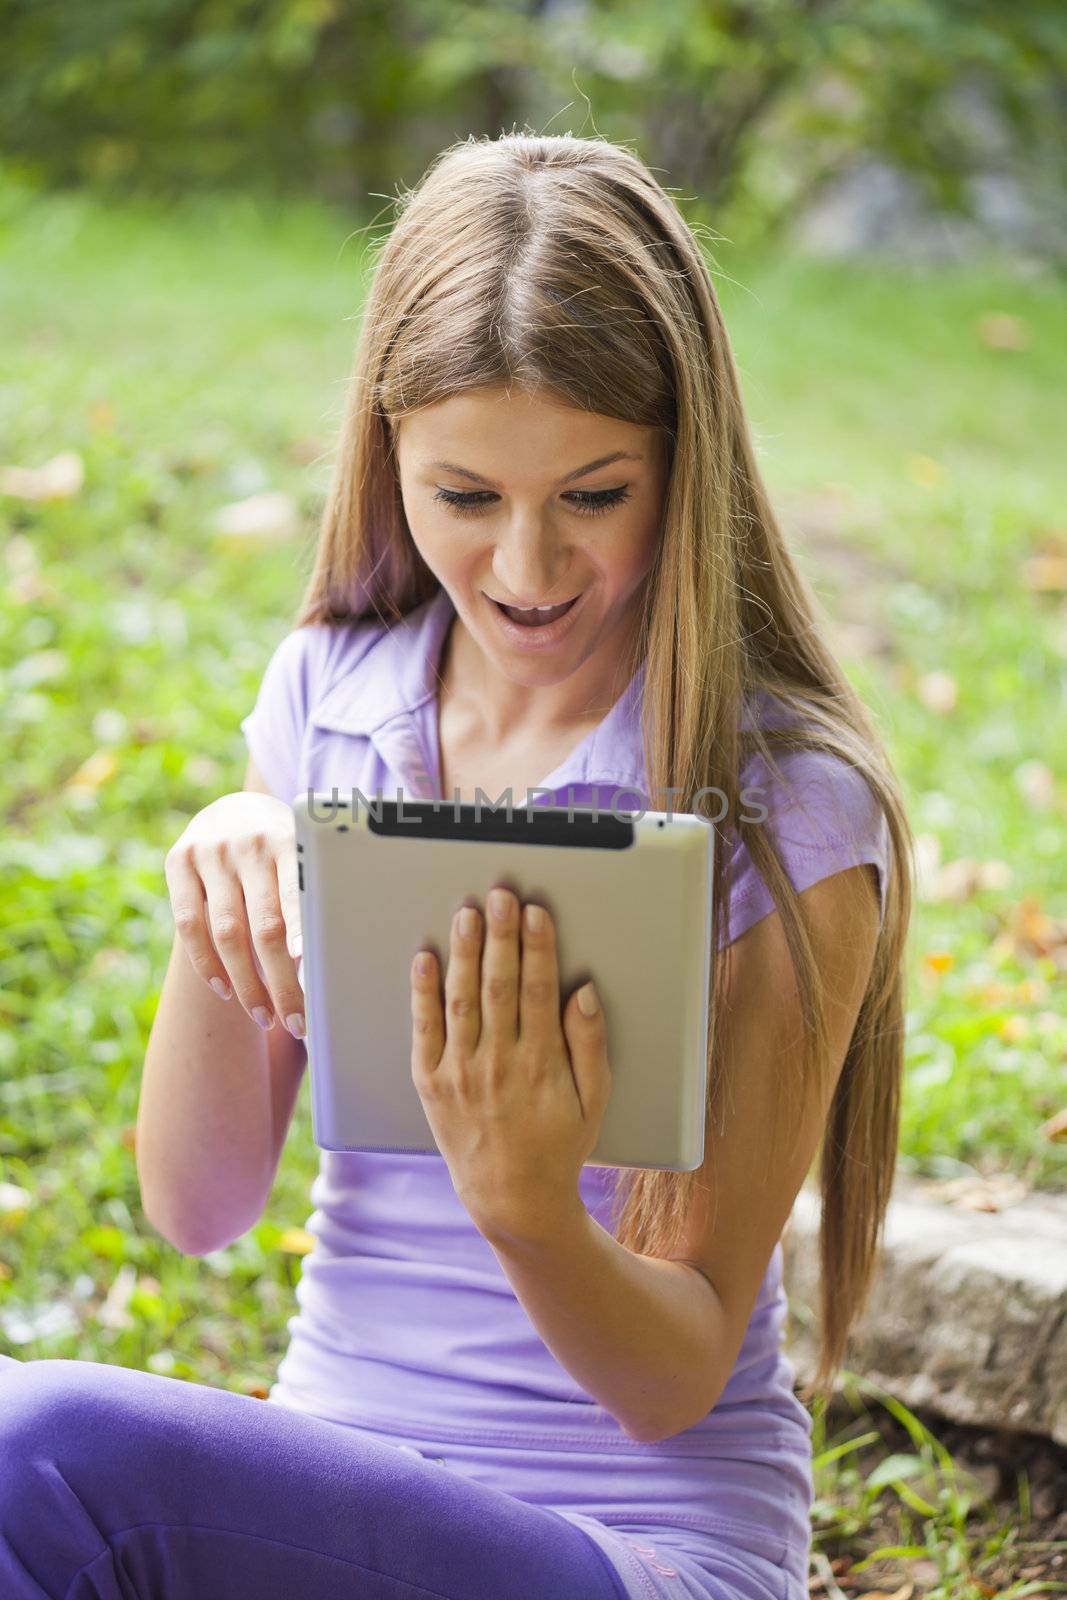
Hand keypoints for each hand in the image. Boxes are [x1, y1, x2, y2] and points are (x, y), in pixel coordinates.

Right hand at [164, 792, 304, 1037]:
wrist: (234, 808)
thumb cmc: (284, 850)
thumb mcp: (303, 854)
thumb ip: (312, 894)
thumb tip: (334, 960)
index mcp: (290, 839)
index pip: (297, 894)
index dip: (303, 932)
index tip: (311, 968)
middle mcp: (249, 843)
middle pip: (265, 926)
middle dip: (282, 981)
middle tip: (297, 1020)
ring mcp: (210, 851)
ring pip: (227, 932)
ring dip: (246, 983)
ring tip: (266, 1016)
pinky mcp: (178, 861)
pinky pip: (188, 925)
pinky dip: (206, 963)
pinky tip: (225, 990)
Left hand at [409, 888, 611, 1245]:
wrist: (511, 1197)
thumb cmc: (558, 1144)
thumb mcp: (593, 1100)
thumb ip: (589, 1044)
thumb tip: (583, 992)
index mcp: (541, 1064)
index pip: (538, 991)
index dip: (537, 948)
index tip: (536, 913)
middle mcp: (497, 1064)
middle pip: (498, 987)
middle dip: (500, 937)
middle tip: (500, 896)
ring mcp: (460, 1072)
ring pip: (461, 1000)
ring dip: (464, 953)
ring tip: (467, 913)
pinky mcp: (431, 1082)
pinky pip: (425, 1029)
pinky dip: (423, 992)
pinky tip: (426, 958)